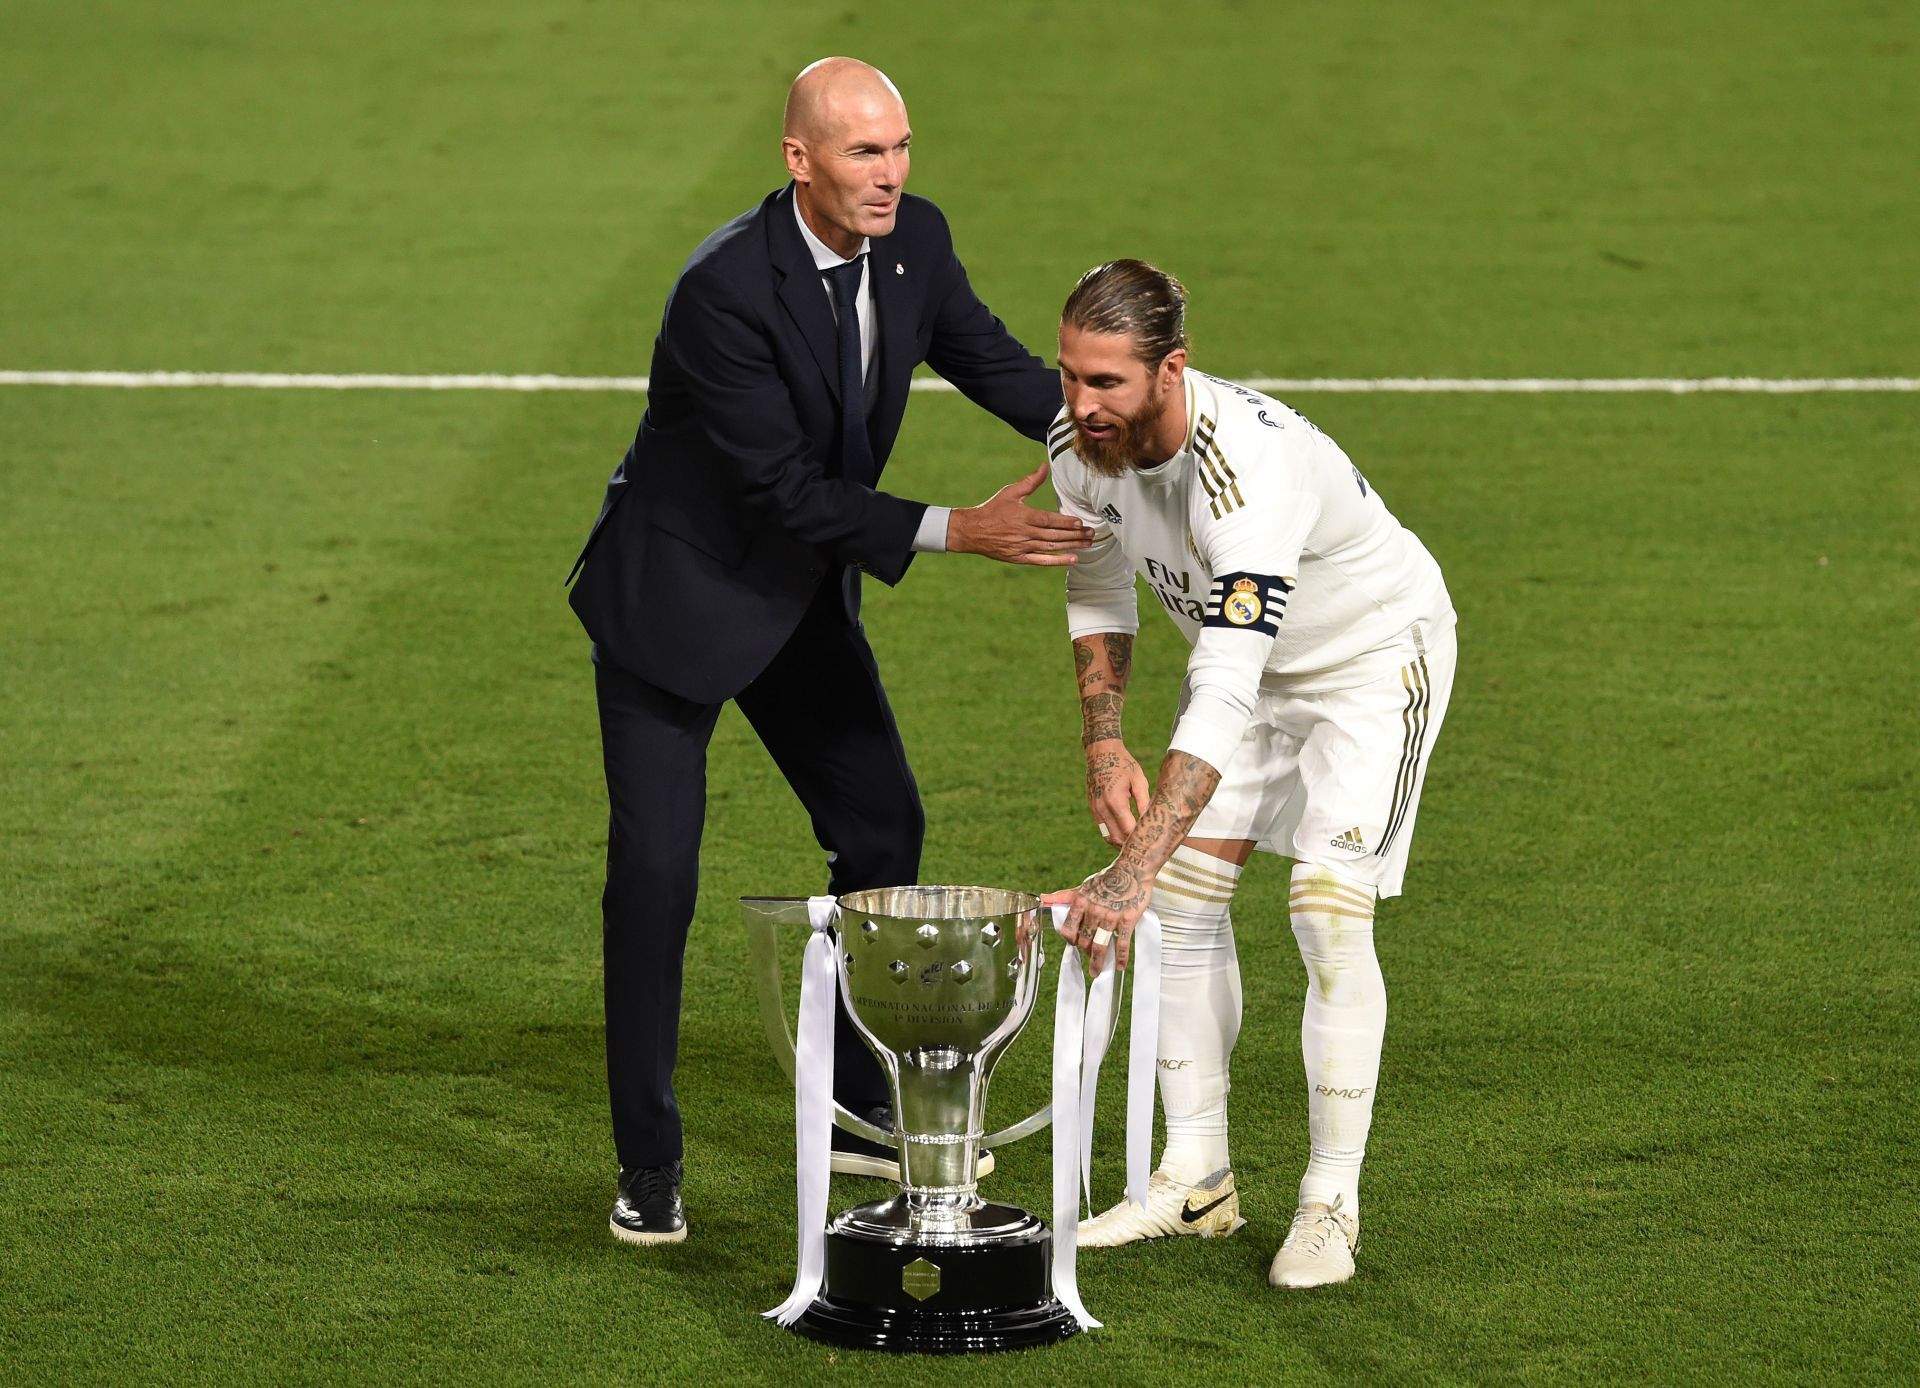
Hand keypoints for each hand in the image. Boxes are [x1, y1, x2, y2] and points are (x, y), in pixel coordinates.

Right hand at [946, 461, 1092, 565]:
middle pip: (1054, 535)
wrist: (972, 531)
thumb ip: (1030, 481)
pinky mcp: (1019, 558)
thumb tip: (1045, 467)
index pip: (1049, 520)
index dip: (1065, 522)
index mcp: (1023, 516)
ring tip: (1087, 544)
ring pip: (1051, 547)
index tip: (1080, 523)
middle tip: (1091, 534)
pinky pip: (1042, 560)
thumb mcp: (1010, 492)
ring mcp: (1022, 547)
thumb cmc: (993, 509)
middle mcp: (1024, 533)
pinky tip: (1073, 559)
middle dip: (1075, 535)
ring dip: (1071, 546)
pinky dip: (1058, 561)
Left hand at [1042, 861, 1151, 972]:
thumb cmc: (1106, 880)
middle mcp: (1094, 911)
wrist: (1132, 869)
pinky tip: (1120, 966)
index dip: (1069, 940)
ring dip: (1098, 961)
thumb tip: (1042, 899)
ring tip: (1096, 971)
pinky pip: (1123, 943)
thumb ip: (1062, 897)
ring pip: (1100, 945)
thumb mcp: (1082, 887)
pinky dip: (1121, 957)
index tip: (1074, 944)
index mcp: (1081, 902)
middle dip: (1085, 952)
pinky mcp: (1128, 920)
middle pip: (1084, 940)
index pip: (1068, 929)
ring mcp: (1111, 917)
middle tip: (1088, 959)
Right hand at [1085, 740, 1149, 845]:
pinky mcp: (1092, 808)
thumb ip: (1144, 803)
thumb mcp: (1139, 781)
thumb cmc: (1123, 764)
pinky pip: (1102, 828)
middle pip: (1117, 838)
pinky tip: (1125, 831)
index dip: (1139, 839)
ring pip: (1108, 836)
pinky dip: (1113, 833)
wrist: (1101, 752)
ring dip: (1121, 842)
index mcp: (1116, 802)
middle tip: (1145, 845)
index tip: (1151, 841)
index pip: (1128, 830)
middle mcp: (1102, 808)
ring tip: (1136, 841)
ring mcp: (1095, 809)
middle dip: (1130, 844)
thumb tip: (1149, 821)